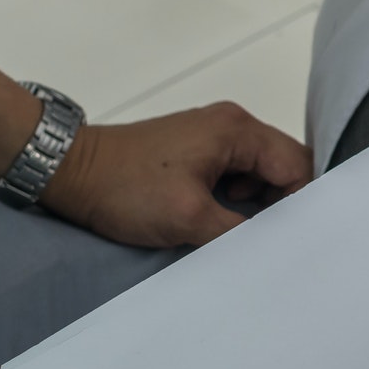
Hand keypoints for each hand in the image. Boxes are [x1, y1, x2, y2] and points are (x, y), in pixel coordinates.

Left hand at [39, 103, 312, 247]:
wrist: (68, 171)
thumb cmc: (127, 189)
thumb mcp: (189, 218)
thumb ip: (240, 231)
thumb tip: (275, 245)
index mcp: (237, 130)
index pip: (296, 164)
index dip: (301, 202)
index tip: (290, 237)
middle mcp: (232, 123)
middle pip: (282, 163)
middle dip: (281, 201)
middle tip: (269, 237)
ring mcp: (213, 132)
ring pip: (260, 168)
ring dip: (258, 200)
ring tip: (241, 229)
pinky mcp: (197, 145)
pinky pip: (237, 169)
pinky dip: (238, 193)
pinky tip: (221, 215)